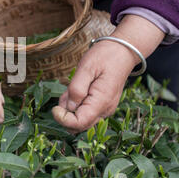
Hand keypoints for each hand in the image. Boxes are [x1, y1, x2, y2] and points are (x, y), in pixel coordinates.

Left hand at [52, 15, 164, 133]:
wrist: (123, 51)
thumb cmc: (105, 56)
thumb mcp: (86, 68)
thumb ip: (76, 88)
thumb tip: (69, 107)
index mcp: (101, 102)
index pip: (79, 123)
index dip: (63, 120)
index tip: (55, 108)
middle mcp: (105, 109)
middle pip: (79, 126)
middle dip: (65, 115)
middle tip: (64, 94)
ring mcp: (105, 108)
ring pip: (81, 119)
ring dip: (70, 109)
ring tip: (73, 86)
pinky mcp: (102, 105)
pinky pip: (86, 112)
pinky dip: (76, 105)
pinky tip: (78, 89)